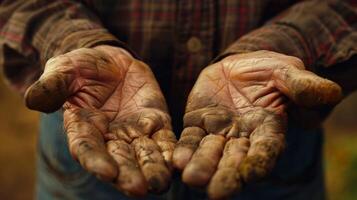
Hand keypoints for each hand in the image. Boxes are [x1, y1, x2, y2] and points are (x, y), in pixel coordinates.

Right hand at [25, 45, 175, 195]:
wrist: (113, 61)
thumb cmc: (84, 67)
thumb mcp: (65, 70)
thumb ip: (53, 85)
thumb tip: (33, 100)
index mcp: (84, 128)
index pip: (87, 149)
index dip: (96, 161)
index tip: (107, 172)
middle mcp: (110, 137)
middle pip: (119, 160)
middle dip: (128, 174)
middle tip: (138, 188)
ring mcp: (135, 132)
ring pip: (144, 155)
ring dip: (152, 170)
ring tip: (160, 184)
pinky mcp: (157, 123)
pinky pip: (165, 141)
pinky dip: (170, 153)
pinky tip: (177, 163)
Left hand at [173, 51, 341, 198]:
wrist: (238, 65)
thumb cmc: (267, 70)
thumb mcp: (286, 71)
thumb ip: (302, 84)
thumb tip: (328, 93)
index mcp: (268, 129)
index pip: (266, 150)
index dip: (259, 161)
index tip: (251, 174)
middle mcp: (242, 137)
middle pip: (235, 160)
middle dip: (226, 175)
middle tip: (215, 193)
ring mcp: (218, 132)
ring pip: (209, 152)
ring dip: (202, 166)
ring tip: (192, 179)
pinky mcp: (197, 123)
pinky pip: (190, 139)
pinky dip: (184, 150)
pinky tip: (177, 161)